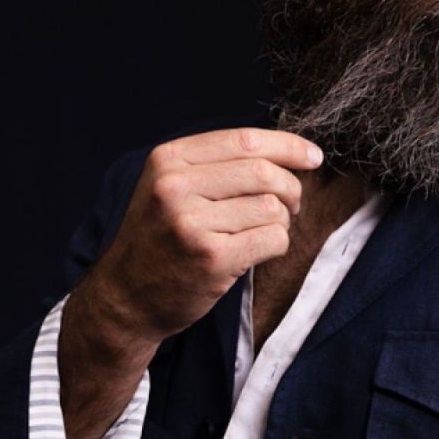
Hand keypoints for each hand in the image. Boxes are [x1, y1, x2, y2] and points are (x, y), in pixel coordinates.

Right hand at [75, 126, 324, 355]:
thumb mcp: (170, 188)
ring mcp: (190, 223)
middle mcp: (174, 186)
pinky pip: (272, 239)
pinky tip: (255, 252)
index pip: (244, 139)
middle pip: (263, 171)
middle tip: (292, 205)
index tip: (313, 156)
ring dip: (281, 221)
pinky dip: (275, 245)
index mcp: (168, 159)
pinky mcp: (210, 259)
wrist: (124, 299)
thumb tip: (288, 153)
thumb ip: (216, 165)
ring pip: (271, 207)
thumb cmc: (159, 240)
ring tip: (263, 231)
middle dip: (290, 188)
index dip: (288, 146)